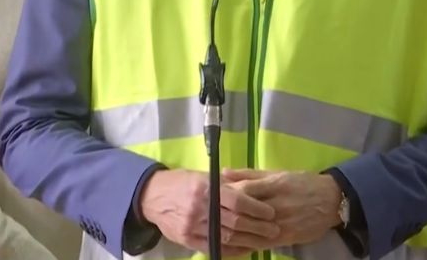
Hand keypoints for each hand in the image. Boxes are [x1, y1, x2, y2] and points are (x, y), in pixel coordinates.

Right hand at [138, 169, 279, 255]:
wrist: (152, 196)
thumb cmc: (182, 182)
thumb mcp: (203, 176)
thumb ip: (226, 184)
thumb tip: (253, 191)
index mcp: (206, 187)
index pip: (237, 201)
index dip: (257, 208)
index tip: (271, 212)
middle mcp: (200, 207)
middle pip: (235, 222)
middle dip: (258, 227)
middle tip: (274, 229)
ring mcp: (193, 226)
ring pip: (227, 237)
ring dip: (249, 240)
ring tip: (264, 240)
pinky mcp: (187, 240)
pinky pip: (214, 247)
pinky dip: (232, 249)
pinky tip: (245, 248)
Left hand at [223, 169, 342, 247]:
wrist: (332, 200)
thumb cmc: (303, 183)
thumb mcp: (278, 173)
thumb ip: (250, 174)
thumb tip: (224, 172)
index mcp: (274, 184)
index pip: (244, 190)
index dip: (225, 195)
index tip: (212, 197)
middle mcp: (276, 204)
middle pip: (245, 210)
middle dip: (225, 214)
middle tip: (208, 216)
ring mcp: (281, 222)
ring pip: (250, 229)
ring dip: (232, 232)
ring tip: (214, 231)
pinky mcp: (285, 237)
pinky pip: (260, 243)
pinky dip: (245, 245)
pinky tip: (232, 246)